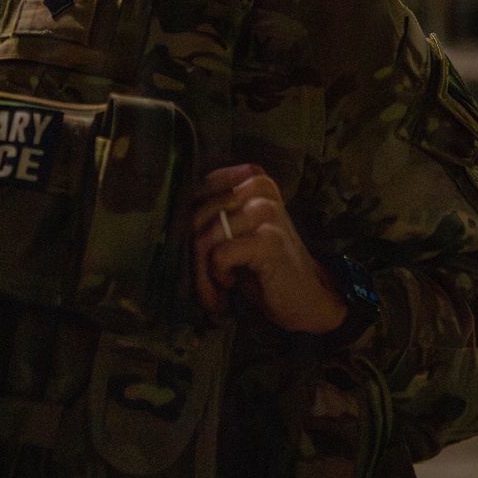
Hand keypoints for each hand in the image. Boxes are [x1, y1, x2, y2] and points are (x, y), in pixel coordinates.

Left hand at [191, 163, 347, 333]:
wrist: (306, 298)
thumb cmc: (263, 266)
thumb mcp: (236, 231)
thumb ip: (212, 214)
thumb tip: (171, 217)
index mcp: (252, 178)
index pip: (197, 192)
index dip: (187, 225)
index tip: (197, 252)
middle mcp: (259, 188)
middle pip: (197, 217)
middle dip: (192, 256)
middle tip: (204, 282)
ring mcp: (266, 212)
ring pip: (205, 238)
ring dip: (202, 273)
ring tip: (215, 291)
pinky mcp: (268, 240)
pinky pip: (218, 255)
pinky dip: (216, 277)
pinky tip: (231, 285)